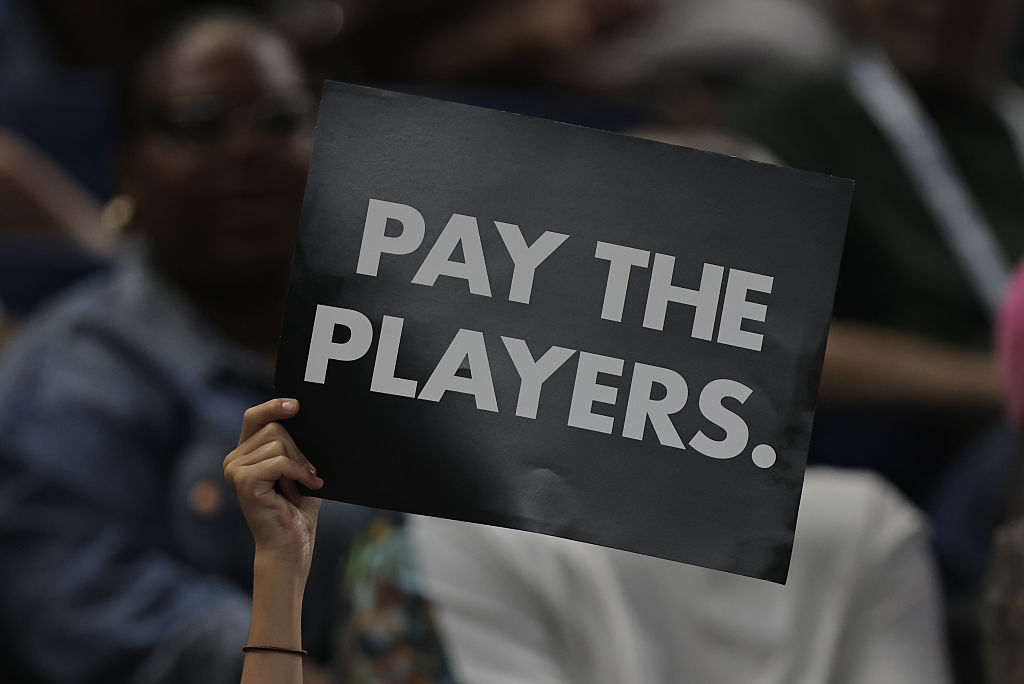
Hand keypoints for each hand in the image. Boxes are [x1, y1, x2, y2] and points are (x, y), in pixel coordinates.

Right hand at [224, 399, 323, 571]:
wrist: (291, 544)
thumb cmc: (297, 509)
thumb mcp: (298, 468)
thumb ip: (294, 444)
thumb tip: (303, 416)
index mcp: (245, 453)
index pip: (254, 417)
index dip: (274, 406)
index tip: (296, 405)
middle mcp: (234, 459)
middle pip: (274, 428)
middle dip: (299, 449)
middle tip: (306, 475)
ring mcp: (235, 469)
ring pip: (279, 442)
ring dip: (300, 464)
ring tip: (301, 486)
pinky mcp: (244, 481)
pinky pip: (279, 461)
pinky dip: (298, 473)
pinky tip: (305, 488)